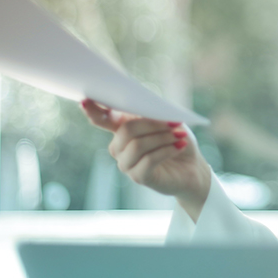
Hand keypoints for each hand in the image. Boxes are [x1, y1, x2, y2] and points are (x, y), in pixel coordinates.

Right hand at [81, 99, 210, 220]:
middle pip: (126, 130)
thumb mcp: (169, 122)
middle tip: (175, 124)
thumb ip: (154, 114)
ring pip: (137, 145)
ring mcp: (126, 164)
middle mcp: (119, 147)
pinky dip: (167, 150)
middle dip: (153, 125)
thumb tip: (148, 107)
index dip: (93, 110)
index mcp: (122, 129)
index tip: (85, 101)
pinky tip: (179, 146)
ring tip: (180, 136)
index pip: (102, 119)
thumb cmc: (177, 140)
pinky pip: (148, 160)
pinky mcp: (138, 177)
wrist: (192, 167)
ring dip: (163, 138)